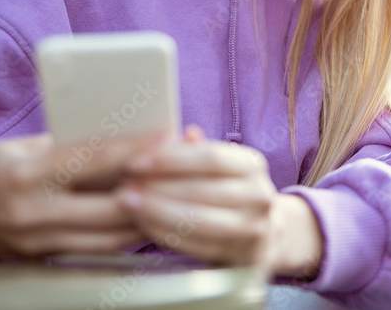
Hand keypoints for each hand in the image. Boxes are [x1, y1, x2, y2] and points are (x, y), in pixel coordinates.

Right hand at [0, 131, 170, 256]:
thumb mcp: (24, 148)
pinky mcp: (42, 259)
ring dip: (148, 217)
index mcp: (27, 175)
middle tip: (186, 173)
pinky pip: (96, 249)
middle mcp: (33, 213)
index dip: (135, 149)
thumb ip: (70, 149)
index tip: (169, 137)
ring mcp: (38, 242)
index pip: (93, 160)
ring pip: (110, 236)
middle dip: (153, 190)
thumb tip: (124, 140)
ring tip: (177, 197)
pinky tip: (148, 220)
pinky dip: (125, 235)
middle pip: (110, 207)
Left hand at [119, 126, 322, 277]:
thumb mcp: (222, 166)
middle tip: (124, 185)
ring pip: (197, 221)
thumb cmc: (231, 192)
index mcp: (252, 165)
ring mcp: (253, 229)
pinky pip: (195, 246)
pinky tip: (143, 225)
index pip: (211, 158)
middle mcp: (259, 196)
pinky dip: (165, 234)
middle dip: (157, 188)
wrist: (266, 235)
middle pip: (201, 190)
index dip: (171, 160)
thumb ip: (198, 151)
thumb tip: (181, 132)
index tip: (136, 161)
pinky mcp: (240, 257)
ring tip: (128, 203)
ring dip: (156, 212)